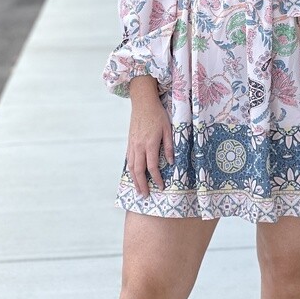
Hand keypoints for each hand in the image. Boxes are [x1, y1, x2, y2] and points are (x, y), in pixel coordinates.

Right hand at [126, 77, 173, 196]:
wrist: (143, 102)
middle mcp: (139, 146)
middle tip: (145, 196)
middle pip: (138, 170)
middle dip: (142, 185)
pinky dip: (130, 170)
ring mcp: (132, 144)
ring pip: (131, 166)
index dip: (156, 178)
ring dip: (134, 180)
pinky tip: (133, 174)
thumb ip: (169, 146)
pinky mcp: (130, 142)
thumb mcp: (168, 128)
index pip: (152, 166)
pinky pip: (128, 159)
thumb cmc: (157, 114)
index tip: (161, 186)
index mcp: (150, 143)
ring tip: (138, 189)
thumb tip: (171, 162)